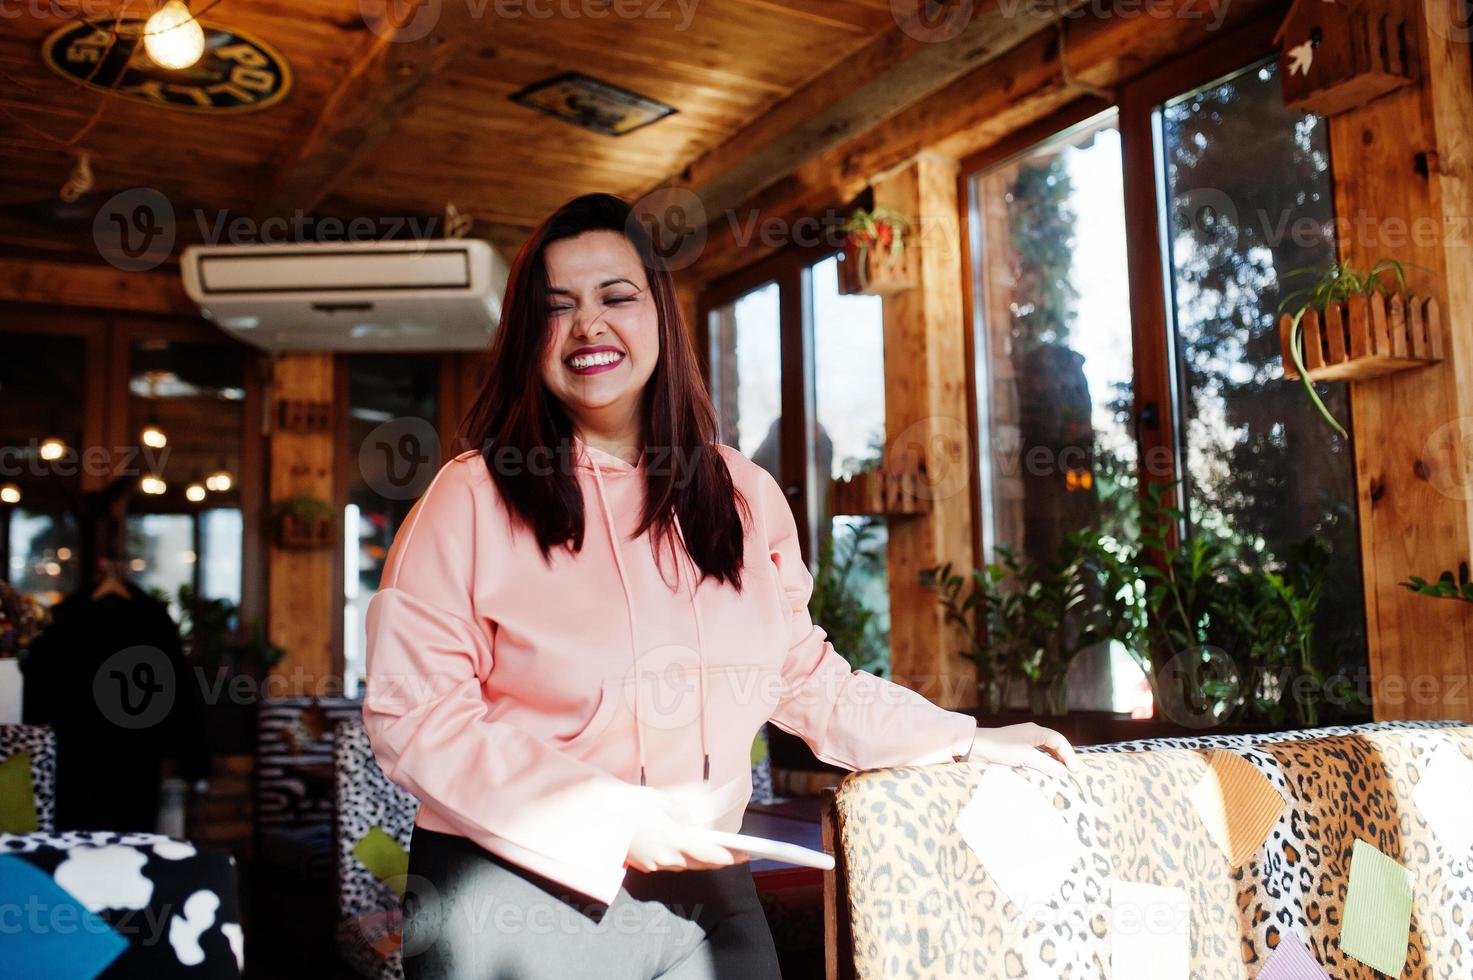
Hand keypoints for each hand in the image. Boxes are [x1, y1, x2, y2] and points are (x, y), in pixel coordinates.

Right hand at [624, 786, 748, 872]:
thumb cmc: (633, 803)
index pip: (709, 854)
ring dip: (698, 860)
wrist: (602, 815)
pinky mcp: (645, 865)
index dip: (728, 857)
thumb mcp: (664, 802)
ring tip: (711, 852)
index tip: (741, 855)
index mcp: (674, 839)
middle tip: (734, 856)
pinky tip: (682, 850)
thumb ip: (683, 818)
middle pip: (699, 864)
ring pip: (683, 865)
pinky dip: (679, 858)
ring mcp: (655, 864)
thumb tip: (691, 828)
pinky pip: (668, 863)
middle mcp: (666, 857)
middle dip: (717, 861)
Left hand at [966, 723, 1077, 778]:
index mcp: (1036, 731)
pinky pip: (1036, 753)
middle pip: (1054, 743)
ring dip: (1054, 760)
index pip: (1060, 740)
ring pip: (1045, 749)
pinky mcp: (1016, 747)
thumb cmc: (1002, 749)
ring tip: (1060, 773)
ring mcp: (1023, 739)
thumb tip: (1064, 772)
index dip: (1069, 755)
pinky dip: (1043, 761)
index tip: (1074, 770)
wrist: (977, 746)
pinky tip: (1043, 770)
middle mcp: (1032, 732)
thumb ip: (1047, 764)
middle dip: (1064, 757)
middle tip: (1070, 772)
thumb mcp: (1027, 757)